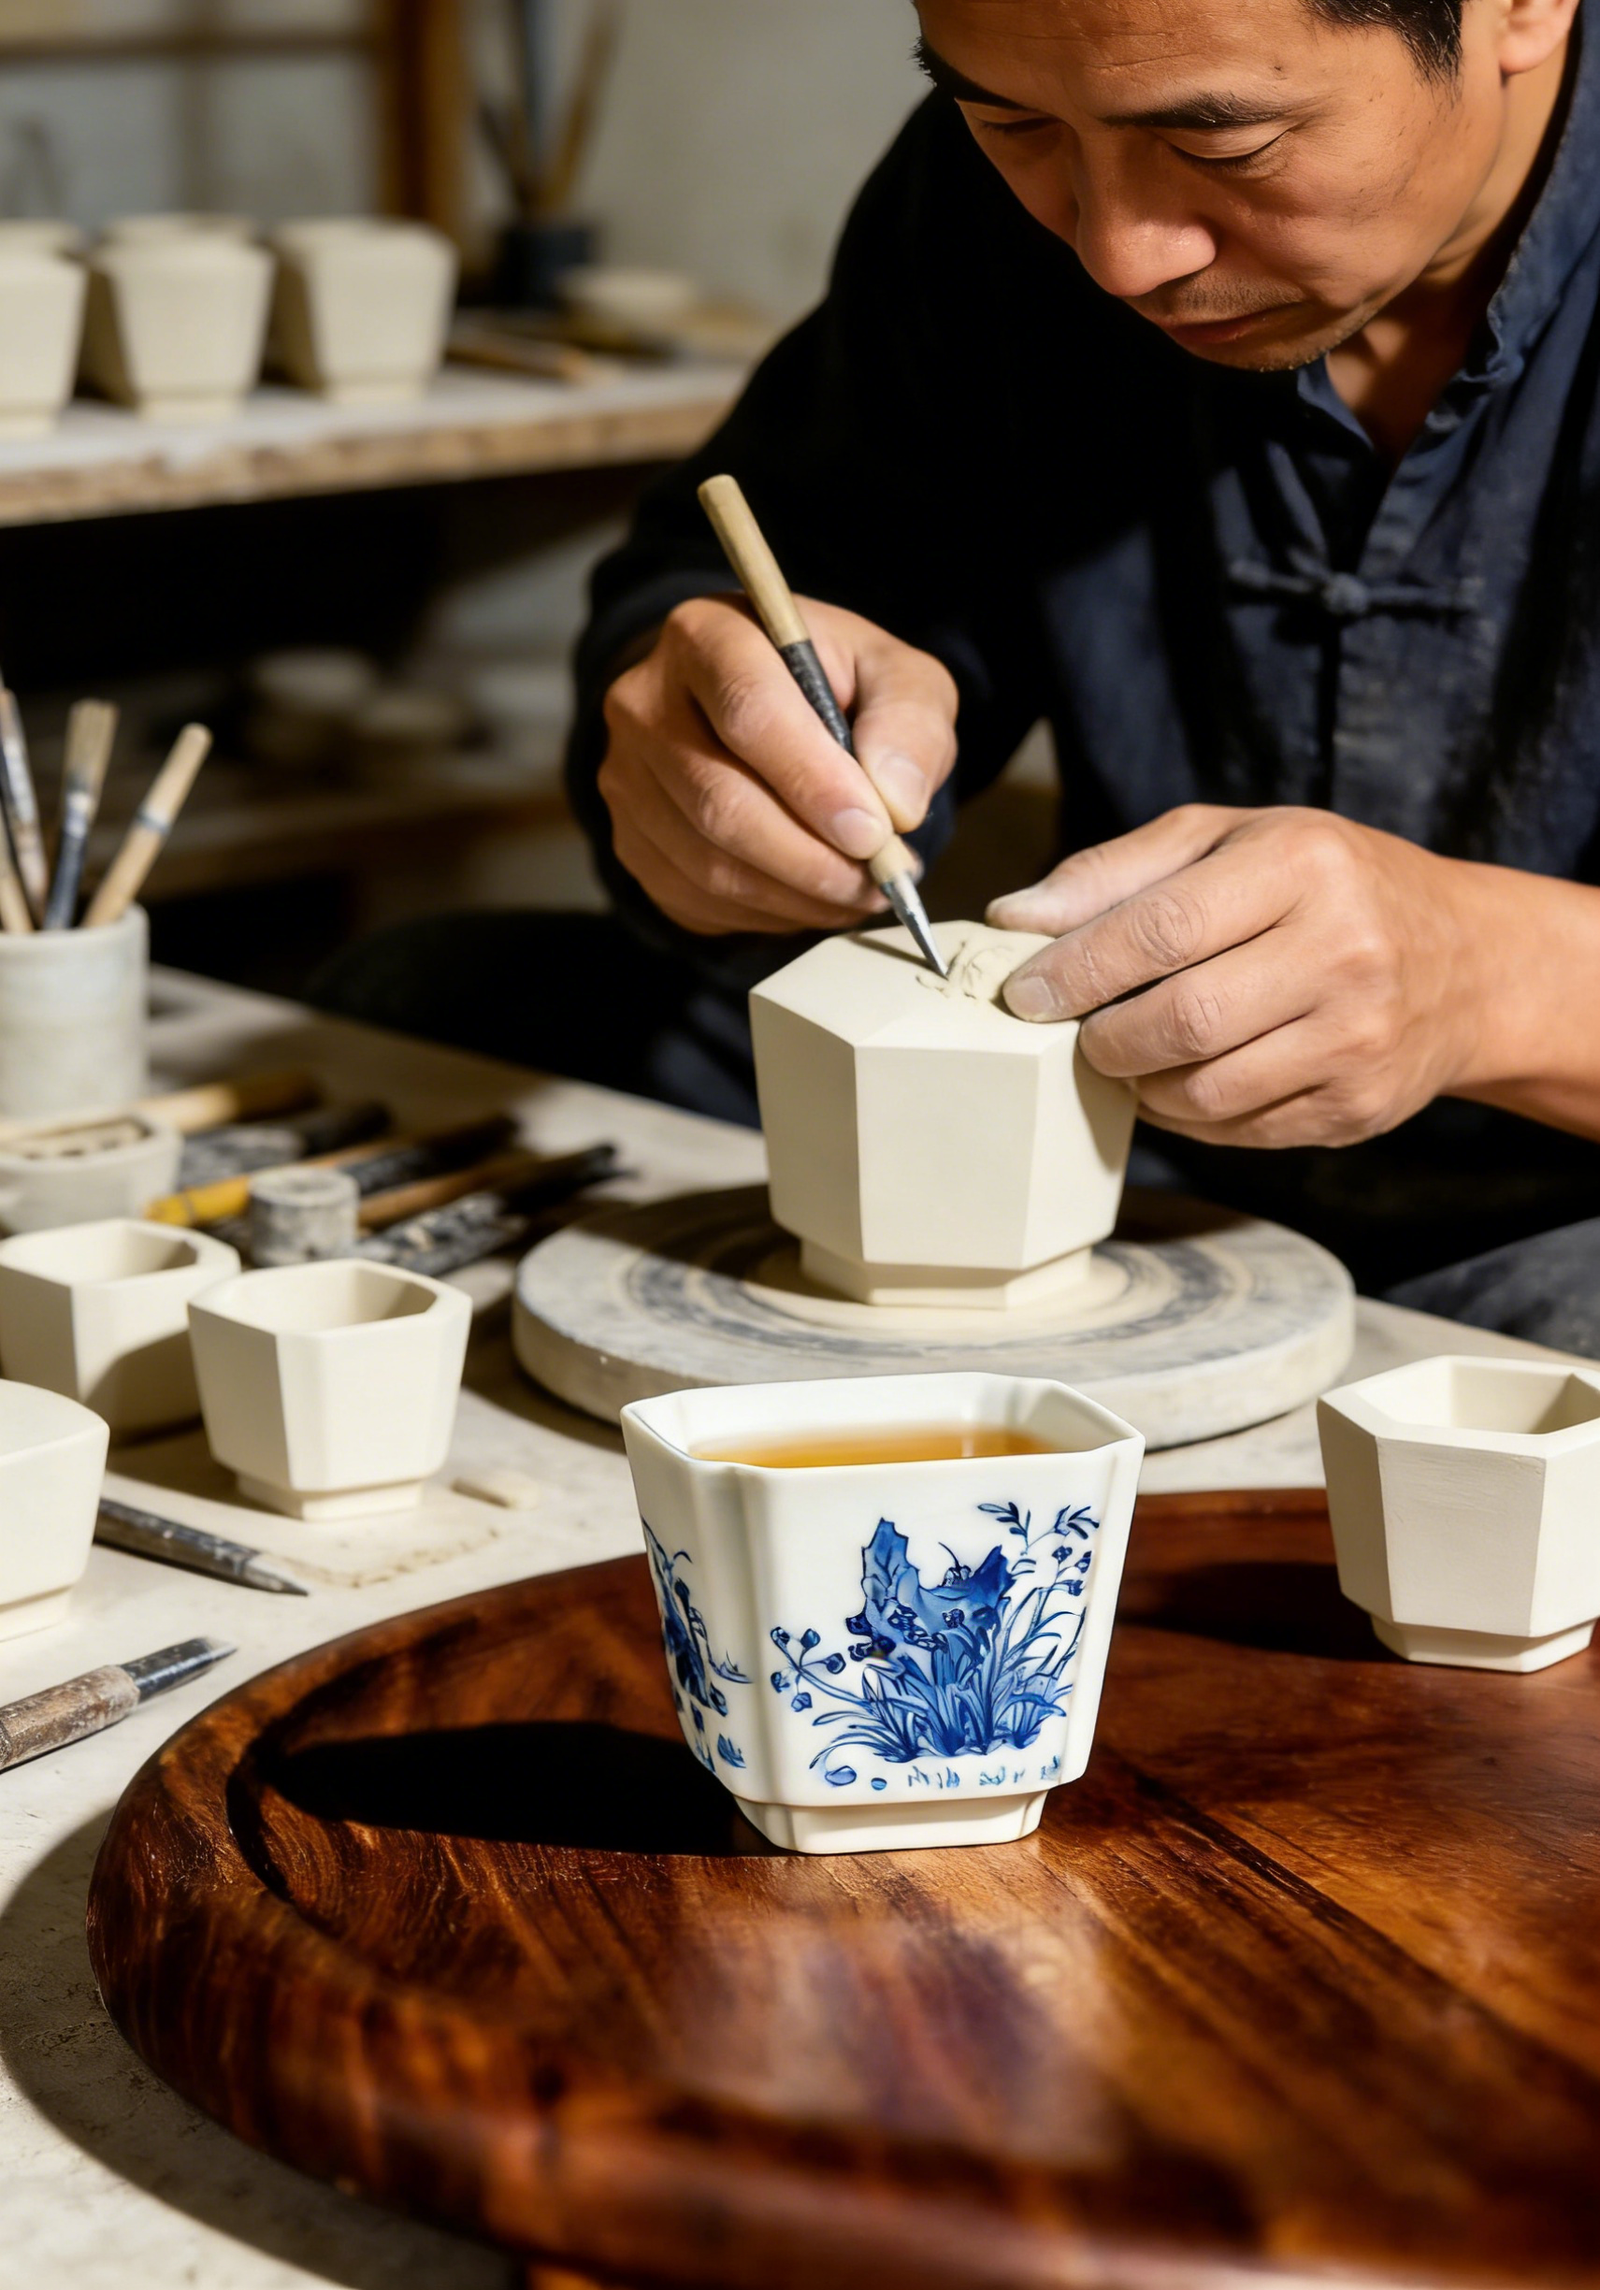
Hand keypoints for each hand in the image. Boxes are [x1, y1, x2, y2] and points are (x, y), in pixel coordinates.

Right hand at [599, 594, 957, 934]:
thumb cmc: (833, 689)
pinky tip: (813, 896)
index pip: (749, 711)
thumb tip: (896, 803)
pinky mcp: (629, 840)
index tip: (874, 832)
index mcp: (708, 636)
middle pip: (721, 802)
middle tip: (881, 878)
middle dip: (813, 857)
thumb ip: (909, 722)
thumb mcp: (894, 675)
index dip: (814, 781)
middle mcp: (645, 703)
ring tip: (861, 890)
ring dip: (798, 894)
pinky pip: (697, 898)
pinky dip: (768, 913)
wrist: (764, 715)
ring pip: (709, 863)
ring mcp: (627, 777)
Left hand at [988, 805, 1493, 1148]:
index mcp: (1302, 866)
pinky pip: (1235, 1129)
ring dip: (1139, 1083)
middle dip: (1103, 1036)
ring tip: (1127, 1054)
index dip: (1075, 970)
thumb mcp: (1231, 842)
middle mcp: (1342, 950)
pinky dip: (1184, 1114)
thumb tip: (1013, 916)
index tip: (1025, 992)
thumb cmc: (1323, 887)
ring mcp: (1356, 1039)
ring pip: (1202, 1090)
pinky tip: (1179, 1080)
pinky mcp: (1356, 1107)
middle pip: (1179, 1019)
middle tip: (1077, 1031)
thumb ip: (1116, 872)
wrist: (1463, 962)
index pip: (1159, 929)